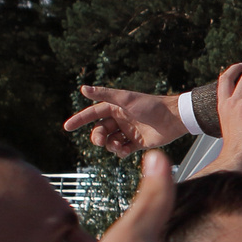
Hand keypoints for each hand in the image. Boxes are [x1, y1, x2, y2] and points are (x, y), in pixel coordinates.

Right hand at [65, 85, 188, 156]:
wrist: (173, 119)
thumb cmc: (150, 105)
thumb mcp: (125, 99)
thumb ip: (104, 94)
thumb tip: (83, 88)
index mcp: (116, 107)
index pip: (93, 113)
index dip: (80, 119)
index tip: (67, 127)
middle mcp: (121, 119)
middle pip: (101, 131)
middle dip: (98, 137)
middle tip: (100, 142)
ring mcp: (129, 131)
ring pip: (110, 142)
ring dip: (111, 145)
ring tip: (119, 146)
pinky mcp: (138, 143)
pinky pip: (123, 150)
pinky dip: (121, 152)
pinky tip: (126, 151)